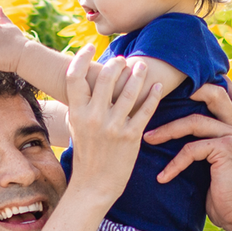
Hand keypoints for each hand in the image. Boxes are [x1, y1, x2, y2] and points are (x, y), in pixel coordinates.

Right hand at [57, 47, 161, 202]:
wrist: (94, 184)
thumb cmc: (85, 152)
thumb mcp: (75, 126)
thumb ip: (79, 103)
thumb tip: (82, 78)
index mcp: (77, 113)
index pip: (75, 76)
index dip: (81, 57)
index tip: (90, 46)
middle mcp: (94, 118)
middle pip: (105, 78)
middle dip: (116, 64)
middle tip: (122, 61)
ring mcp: (113, 127)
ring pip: (129, 91)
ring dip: (137, 74)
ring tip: (142, 66)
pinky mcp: (131, 136)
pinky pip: (145, 110)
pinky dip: (153, 95)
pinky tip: (157, 86)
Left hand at [147, 80, 231, 230]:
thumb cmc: (226, 195)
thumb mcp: (215, 165)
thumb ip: (205, 147)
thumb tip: (182, 140)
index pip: (229, 96)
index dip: (214, 82)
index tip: (188, 78)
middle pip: (215, 94)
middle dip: (189, 89)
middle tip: (162, 93)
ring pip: (194, 121)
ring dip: (167, 130)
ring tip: (148, 139)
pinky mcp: (225, 149)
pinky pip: (192, 149)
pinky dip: (174, 164)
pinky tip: (163, 177)